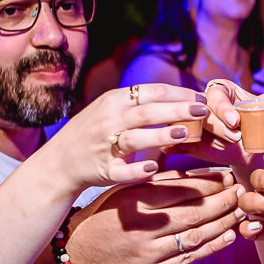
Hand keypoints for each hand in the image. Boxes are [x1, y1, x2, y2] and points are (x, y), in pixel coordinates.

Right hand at [52, 82, 208, 189]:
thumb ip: (142, 104)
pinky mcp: (103, 170)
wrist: (60, 161)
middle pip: (147, 112)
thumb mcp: (112, 109)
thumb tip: (183, 98)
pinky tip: (154, 167)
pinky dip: (136, 169)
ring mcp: (104, 146)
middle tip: (203, 111)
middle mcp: (109, 120)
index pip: (151, 92)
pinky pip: (121, 170)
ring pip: (135, 139)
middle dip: (176, 111)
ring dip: (159, 136)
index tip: (202, 98)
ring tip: (184, 134)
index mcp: (114, 101)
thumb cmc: (95, 132)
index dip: (178, 94)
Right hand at [66, 172, 252, 263]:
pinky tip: (229, 235)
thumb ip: (158, 183)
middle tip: (241, 191)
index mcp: (135, 201)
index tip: (227, 175)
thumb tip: (199, 173)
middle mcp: (143, 227)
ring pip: (196, 236)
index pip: (181, 189)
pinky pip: (189, 258)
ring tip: (240, 211)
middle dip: (222, 201)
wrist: (80, 255)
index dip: (208, 182)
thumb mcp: (125, 192)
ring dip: (223, 223)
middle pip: (193, 212)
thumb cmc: (105, 216)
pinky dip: (212, 247)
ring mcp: (149, 253)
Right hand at [188, 79, 263, 171]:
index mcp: (223, 90)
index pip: (217, 94)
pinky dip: (205, 148)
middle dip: (218, 126)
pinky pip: (190, 142)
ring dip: (214, 138)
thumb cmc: (259, 129)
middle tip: (236, 137)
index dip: (224, 108)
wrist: (252, 153)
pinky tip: (221, 150)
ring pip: (196, 127)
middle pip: (203, 111)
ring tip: (232, 145)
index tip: (235, 121)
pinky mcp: (192, 138)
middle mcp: (205, 103)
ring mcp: (195, 120)